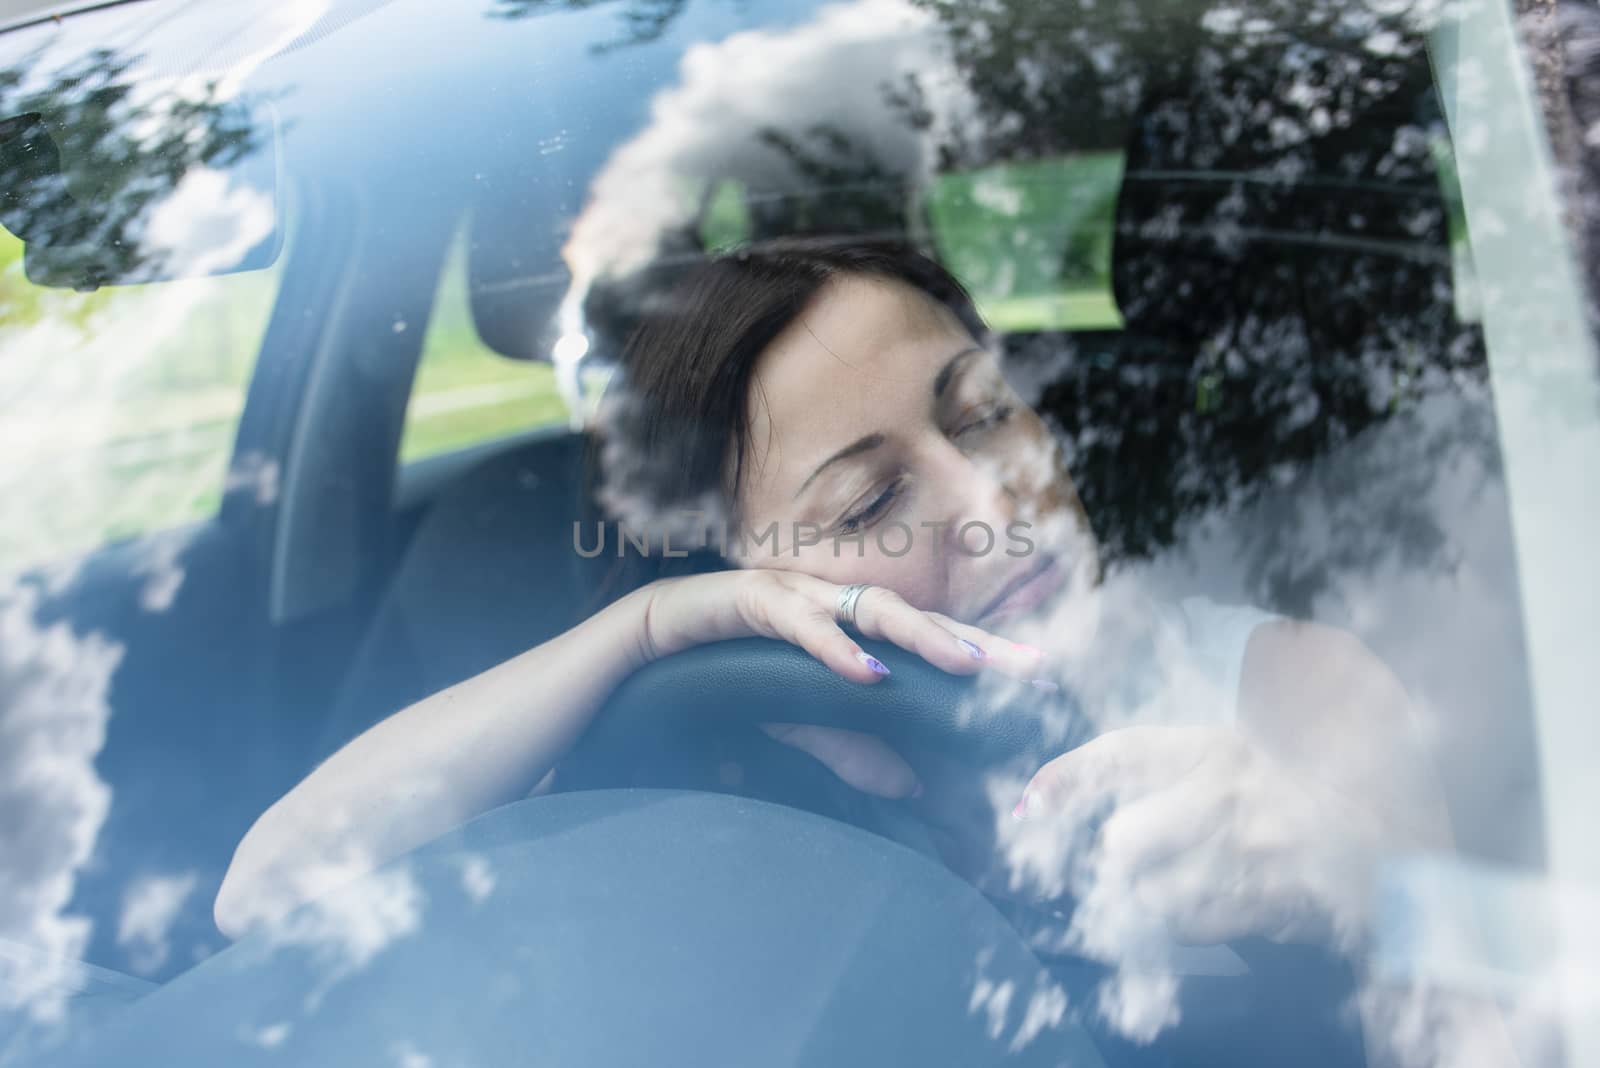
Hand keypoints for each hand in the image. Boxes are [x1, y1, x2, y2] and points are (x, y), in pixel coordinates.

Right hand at [636, 569, 1043, 797]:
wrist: (643, 644)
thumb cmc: (721, 674)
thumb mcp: (795, 723)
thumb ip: (848, 749)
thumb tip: (910, 786)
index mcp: (845, 625)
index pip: (925, 637)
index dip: (981, 649)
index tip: (1039, 673)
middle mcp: (830, 602)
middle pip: (917, 616)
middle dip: (975, 640)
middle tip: (1030, 668)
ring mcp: (793, 595)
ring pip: (870, 608)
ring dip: (922, 636)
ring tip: (967, 666)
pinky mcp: (749, 600)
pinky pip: (799, 621)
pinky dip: (834, 647)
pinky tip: (868, 673)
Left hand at [1006, 725, 1397, 952]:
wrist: (1414, 854)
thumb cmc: (1342, 787)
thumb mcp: (1276, 738)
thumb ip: (1207, 744)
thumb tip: (1131, 752)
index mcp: (1224, 747)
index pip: (1123, 754)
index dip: (1068, 776)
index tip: (1032, 801)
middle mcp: (1226, 798)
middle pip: (1121, 841)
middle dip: (1123, 854)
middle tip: (1144, 853)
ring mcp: (1246, 858)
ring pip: (1149, 893)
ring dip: (1154, 894)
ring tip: (1189, 880)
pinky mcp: (1265, 907)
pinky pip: (1191, 926)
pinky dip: (1191, 922)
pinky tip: (1220, 904)